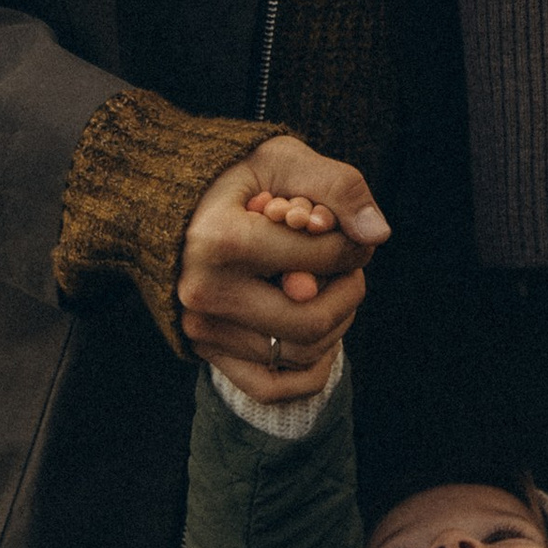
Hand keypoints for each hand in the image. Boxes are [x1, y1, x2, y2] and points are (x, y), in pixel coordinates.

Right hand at [179, 137, 387, 398]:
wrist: (170, 207)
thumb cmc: (234, 178)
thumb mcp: (282, 159)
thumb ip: (337, 187)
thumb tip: (376, 235)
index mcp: (219, 240)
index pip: (322, 257)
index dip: (353, 244)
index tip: (347, 231)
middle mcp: (204, 293)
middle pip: (312, 319)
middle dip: (349, 291)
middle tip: (347, 266)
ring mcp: (201, 329)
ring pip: (302, 353)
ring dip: (336, 323)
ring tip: (327, 287)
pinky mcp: (205, 353)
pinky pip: (273, 387)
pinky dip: (310, 369)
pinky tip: (318, 331)